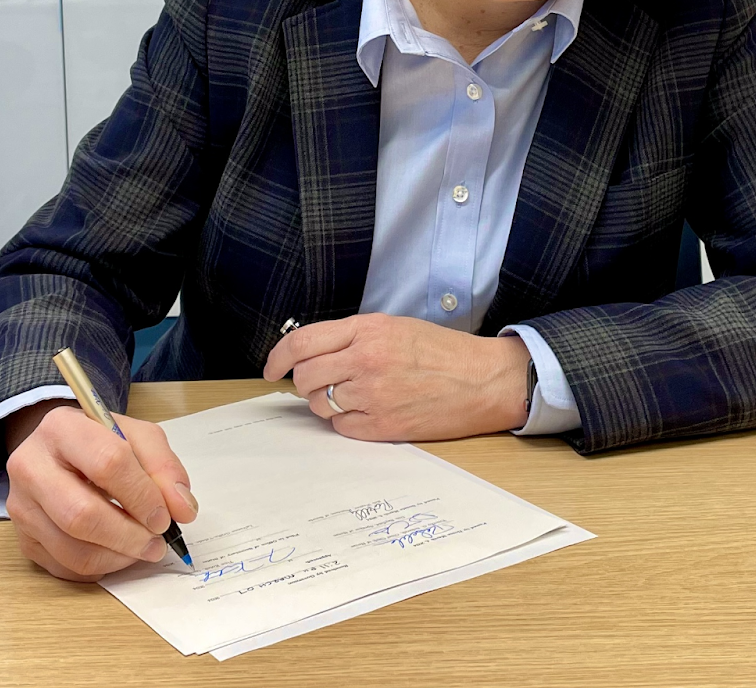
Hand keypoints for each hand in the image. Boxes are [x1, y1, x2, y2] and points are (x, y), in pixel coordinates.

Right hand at [2, 400, 198, 581]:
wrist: (58, 452)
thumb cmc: (100, 443)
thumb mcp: (137, 437)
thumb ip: (164, 467)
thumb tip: (182, 509)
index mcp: (62, 428)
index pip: (107, 464)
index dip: (142, 495)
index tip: (165, 516)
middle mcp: (30, 466)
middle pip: (81, 514)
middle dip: (129, 535)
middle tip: (156, 542)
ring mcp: (21, 506)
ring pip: (71, 548)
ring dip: (118, 556)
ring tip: (143, 548)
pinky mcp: (23, 538)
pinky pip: (64, 566)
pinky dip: (100, 568)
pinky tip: (118, 553)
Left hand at [262, 314, 529, 440]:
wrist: (483, 380)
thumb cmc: (442, 352)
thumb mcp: (394, 327)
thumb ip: (351, 337)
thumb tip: (309, 354)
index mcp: (367, 330)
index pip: (302, 342)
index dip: (277, 357)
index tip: (271, 369)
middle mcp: (365, 360)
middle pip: (305, 377)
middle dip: (306, 382)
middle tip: (322, 383)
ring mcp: (372, 395)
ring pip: (319, 405)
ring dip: (327, 403)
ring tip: (356, 395)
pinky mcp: (382, 427)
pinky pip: (341, 427)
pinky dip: (347, 422)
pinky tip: (371, 411)